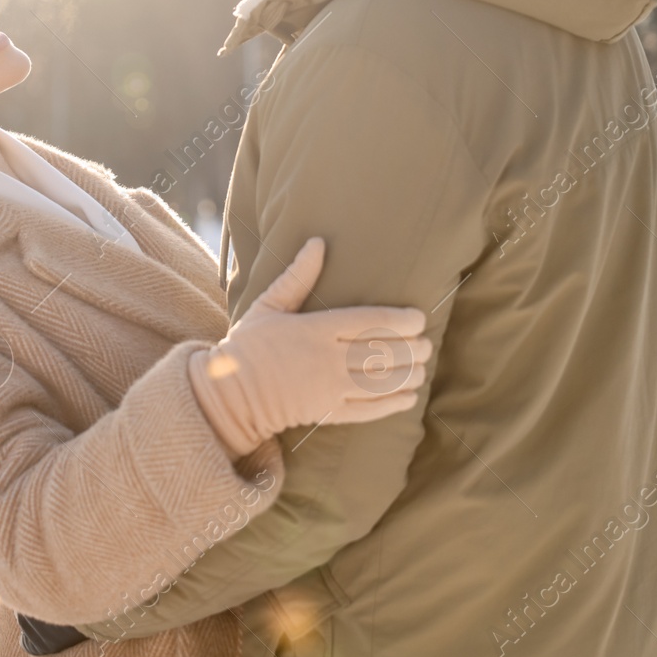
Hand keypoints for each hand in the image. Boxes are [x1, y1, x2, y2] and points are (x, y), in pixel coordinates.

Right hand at [188, 238, 431, 456]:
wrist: (230, 392)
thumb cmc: (249, 345)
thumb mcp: (269, 305)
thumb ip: (297, 277)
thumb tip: (317, 243)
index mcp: (315, 329)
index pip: (369, 322)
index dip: (400, 321)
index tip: (419, 319)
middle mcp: (327, 358)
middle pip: (382, 352)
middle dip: (411, 349)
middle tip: (427, 345)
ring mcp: (328, 388)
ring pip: (380, 381)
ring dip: (408, 375)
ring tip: (422, 368)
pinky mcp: (327, 413)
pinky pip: (368, 410)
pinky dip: (392, 404)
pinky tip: (409, 397)